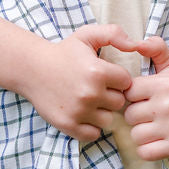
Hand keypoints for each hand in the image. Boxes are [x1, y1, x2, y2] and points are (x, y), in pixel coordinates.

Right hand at [24, 23, 136, 140]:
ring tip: (88, 100)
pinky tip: (83, 113)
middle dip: (110, 95)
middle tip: (96, 88)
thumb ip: (114, 33)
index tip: (106, 75)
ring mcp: (79, 111)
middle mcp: (90, 93)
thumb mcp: (87, 34)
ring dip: (101, 112)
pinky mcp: (68, 125)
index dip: (118, 78)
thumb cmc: (64, 52)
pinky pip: (93, 134)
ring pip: (107, 119)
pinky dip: (90, 127)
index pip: (126, 83)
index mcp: (98, 72)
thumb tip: (135, 44)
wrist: (32, 69)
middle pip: (119, 103)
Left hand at [122, 36, 168, 159]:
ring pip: (136, 134)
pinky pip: (145, 152)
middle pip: (130, 115)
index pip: (129, 92)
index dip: (133, 95)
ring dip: (141, 132)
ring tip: (154, 126)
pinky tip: (156, 140)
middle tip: (149, 113)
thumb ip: (155, 48)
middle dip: (136, 114)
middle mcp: (168, 105)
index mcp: (164, 85)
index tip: (143, 97)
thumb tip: (138, 42)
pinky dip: (147, 148)